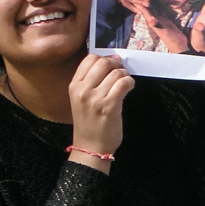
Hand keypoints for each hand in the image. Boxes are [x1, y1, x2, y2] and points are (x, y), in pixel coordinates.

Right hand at [67, 54, 133, 172]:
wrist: (90, 147)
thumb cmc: (89, 123)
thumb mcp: (81, 99)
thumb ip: (91, 81)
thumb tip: (111, 60)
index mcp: (74, 86)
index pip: (89, 59)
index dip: (105, 58)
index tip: (112, 64)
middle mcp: (83, 90)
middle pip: (103, 63)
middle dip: (116, 64)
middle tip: (121, 72)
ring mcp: (95, 99)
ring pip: (116, 73)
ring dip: (125, 75)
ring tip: (125, 83)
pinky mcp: (109, 107)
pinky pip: (123, 84)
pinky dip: (130, 83)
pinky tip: (129, 88)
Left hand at [124, 0, 190, 53]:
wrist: (179, 45)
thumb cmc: (171, 39)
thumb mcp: (163, 31)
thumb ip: (157, 25)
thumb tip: (151, 21)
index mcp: (151, 21)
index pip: (143, 9)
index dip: (138, 1)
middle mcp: (154, 19)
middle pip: (146, 7)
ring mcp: (160, 19)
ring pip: (152, 7)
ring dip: (148, 0)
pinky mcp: (166, 19)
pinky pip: (160, 9)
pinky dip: (158, 4)